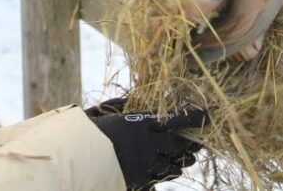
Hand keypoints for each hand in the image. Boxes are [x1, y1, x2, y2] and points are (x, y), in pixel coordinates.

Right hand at [86, 98, 208, 190]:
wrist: (75, 160)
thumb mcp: (105, 112)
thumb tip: (133, 101)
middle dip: (191, 145)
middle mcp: (148, 144)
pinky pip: (159, 178)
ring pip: (173, 165)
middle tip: (199, 143)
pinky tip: (167, 170)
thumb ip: (123, 106)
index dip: (193, 118)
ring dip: (181, 161)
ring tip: (188, 159)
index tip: (207, 115)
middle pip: (179, 146)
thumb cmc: (88, 131)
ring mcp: (145, 165)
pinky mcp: (139, 181)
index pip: (176, 119)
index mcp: (141, 123)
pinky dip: (165, 173)